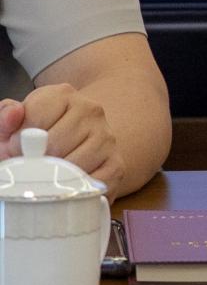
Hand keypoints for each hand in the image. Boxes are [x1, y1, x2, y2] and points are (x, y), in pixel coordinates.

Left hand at [0, 86, 125, 192]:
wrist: (67, 149)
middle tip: (32, 164)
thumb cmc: (33, 139)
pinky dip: (76, 191)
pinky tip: (66, 186)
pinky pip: (94, 183)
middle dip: (36, 160)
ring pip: (74, 165)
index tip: (16, 146)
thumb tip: (14, 114)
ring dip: (55, 177)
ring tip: (48, 174)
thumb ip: (4, 116)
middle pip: (55, 144)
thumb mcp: (11, 126)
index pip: (35, 117)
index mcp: (62, 94)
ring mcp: (107, 136)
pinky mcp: (117, 164)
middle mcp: (91, 110)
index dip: (17, 139)